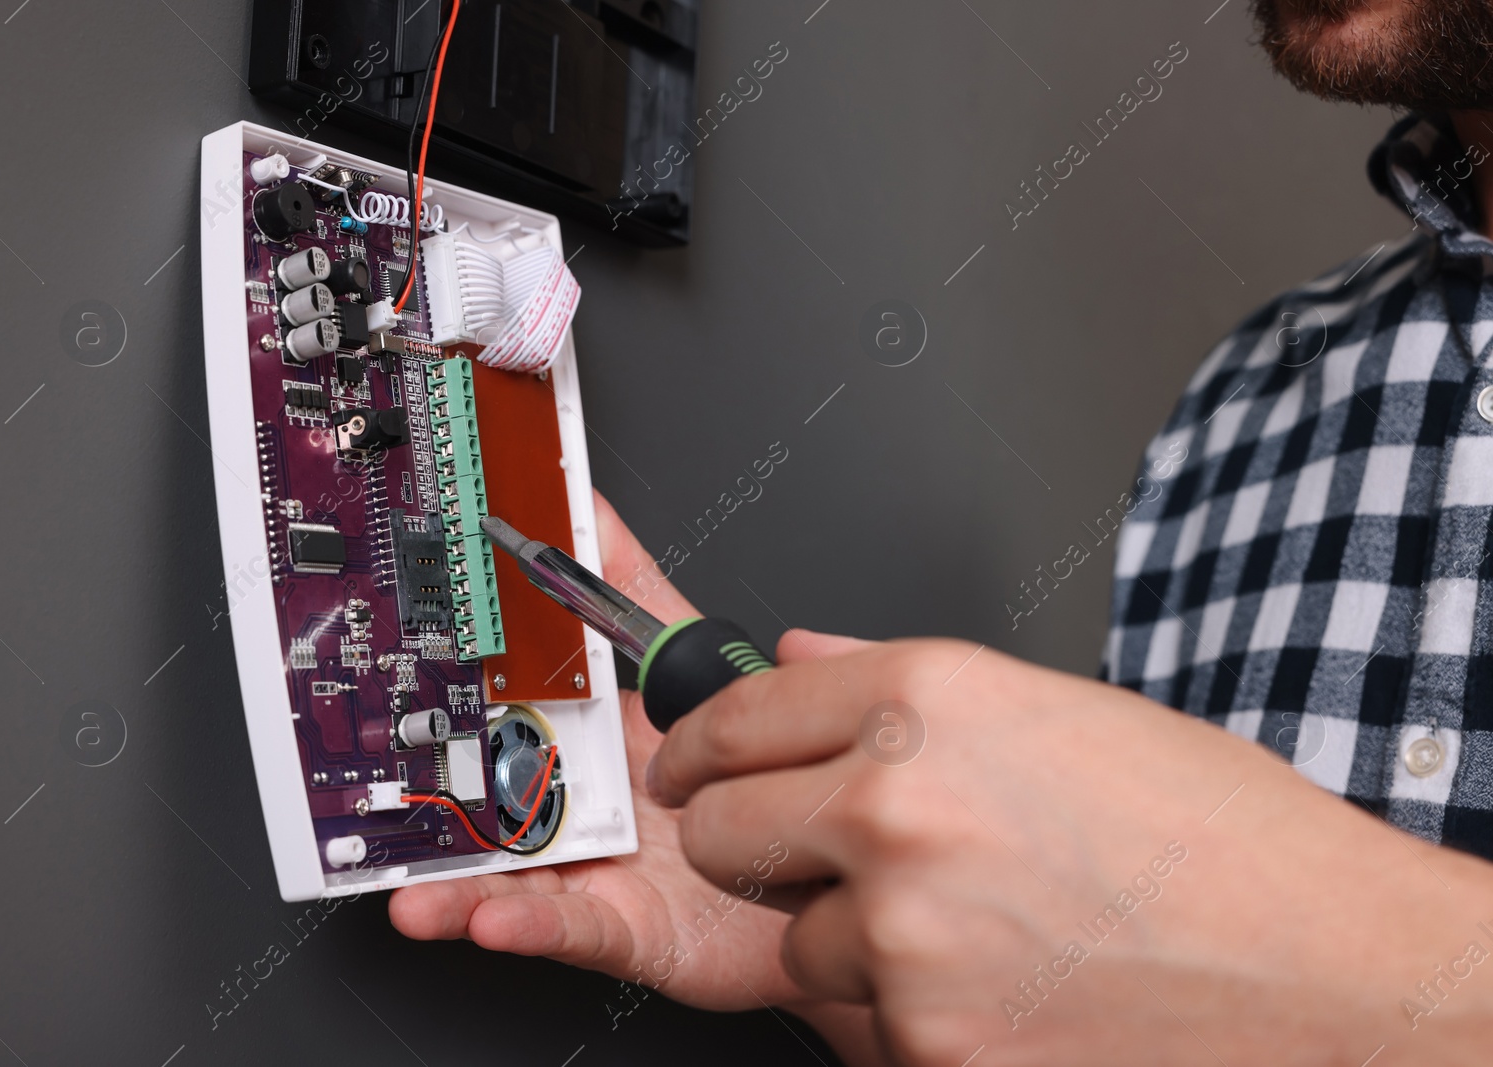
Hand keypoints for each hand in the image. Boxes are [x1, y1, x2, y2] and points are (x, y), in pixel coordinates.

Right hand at [389, 493, 841, 1018]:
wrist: (823, 875)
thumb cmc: (760, 780)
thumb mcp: (701, 674)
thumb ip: (645, 600)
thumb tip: (594, 513)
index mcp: (590, 737)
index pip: (502, 708)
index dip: (450, 690)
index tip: (397, 669)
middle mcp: (581, 805)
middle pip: (486, 800)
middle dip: (426, 802)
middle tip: (378, 792)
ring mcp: (596, 870)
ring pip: (507, 878)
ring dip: (453, 884)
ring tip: (410, 885)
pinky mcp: (625, 929)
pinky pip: (570, 928)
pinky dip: (529, 924)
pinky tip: (490, 916)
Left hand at [649, 634, 1492, 1064]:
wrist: (1329, 971)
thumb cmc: (1219, 837)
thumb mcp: (1060, 711)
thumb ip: (901, 683)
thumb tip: (797, 655)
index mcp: (929, 697)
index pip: (738, 711)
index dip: (700, 742)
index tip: (688, 763)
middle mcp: (898, 805)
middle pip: (723, 825)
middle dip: (750, 839)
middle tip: (809, 851)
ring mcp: (906, 933)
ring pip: (792, 936)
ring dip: (847, 937)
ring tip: (967, 927)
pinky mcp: (927, 1040)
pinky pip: (863, 1018)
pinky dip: (909, 1009)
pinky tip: (1001, 984)